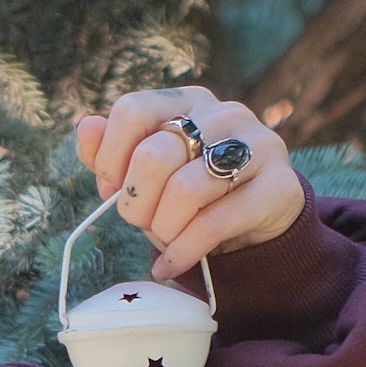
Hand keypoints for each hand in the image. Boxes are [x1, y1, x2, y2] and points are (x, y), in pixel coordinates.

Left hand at [75, 87, 304, 282]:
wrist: (257, 224)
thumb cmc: (191, 196)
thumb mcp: (147, 177)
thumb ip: (111, 153)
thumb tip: (86, 127)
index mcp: (187, 102)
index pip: (132, 109)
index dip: (110, 157)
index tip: (111, 189)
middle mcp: (224, 114)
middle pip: (154, 155)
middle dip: (135, 203)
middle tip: (140, 222)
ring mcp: (257, 145)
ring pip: (185, 190)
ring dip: (163, 229)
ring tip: (164, 241)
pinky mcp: (279, 186)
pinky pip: (215, 223)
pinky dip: (183, 252)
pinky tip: (171, 265)